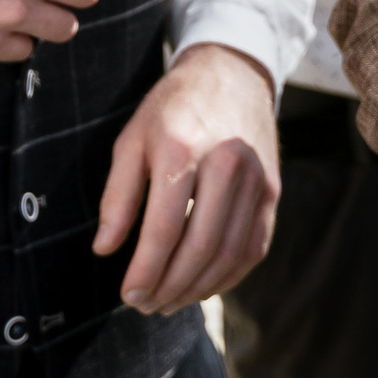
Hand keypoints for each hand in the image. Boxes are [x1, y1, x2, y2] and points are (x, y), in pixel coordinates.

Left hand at [94, 43, 280, 313]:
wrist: (231, 73)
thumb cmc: (173, 108)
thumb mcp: (132, 138)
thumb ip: (118, 195)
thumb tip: (104, 249)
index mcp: (183, 148)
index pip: (164, 228)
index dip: (145, 270)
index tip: (128, 293)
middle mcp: (226, 163)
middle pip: (200, 247)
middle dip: (170, 286)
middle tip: (146, 305)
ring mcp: (256, 178)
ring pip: (229, 254)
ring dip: (197, 289)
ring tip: (169, 302)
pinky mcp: (273, 190)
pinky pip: (253, 247)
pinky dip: (228, 277)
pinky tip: (203, 287)